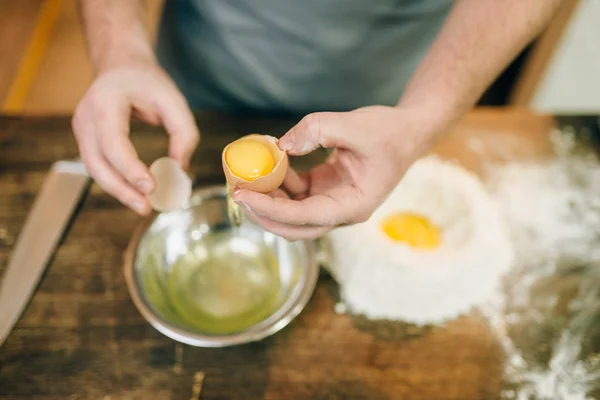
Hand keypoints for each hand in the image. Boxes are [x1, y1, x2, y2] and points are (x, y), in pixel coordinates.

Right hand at [72, 63, 199, 214]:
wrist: (121, 66)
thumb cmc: (147, 82)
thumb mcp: (174, 100)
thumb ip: (184, 133)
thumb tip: (181, 169)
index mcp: (105, 102)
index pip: (113, 142)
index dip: (129, 168)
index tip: (151, 186)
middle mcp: (86, 117)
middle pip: (97, 163)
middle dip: (122, 189)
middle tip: (147, 207)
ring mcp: (82, 130)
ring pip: (94, 170)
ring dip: (118, 191)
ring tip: (144, 206)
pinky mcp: (86, 140)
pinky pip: (99, 167)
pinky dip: (116, 183)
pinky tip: (136, 194)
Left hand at [232, 105, 441, 240]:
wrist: (408, 132)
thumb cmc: (389, 132)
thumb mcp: (355, 125)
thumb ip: (317, 130)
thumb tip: (281, 145)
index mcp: (353, 205)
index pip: (304, 216)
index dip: (270, 209)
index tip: (243, 195)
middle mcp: (341, 211)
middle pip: (294, 227)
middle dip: (263, 215)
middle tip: (236, 192)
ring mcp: (332, 202)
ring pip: (292, 214)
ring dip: (268, 199)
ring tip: (245, 177)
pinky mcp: (325, 190)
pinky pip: (296, 194)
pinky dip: (280, 183)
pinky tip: (269, 164)